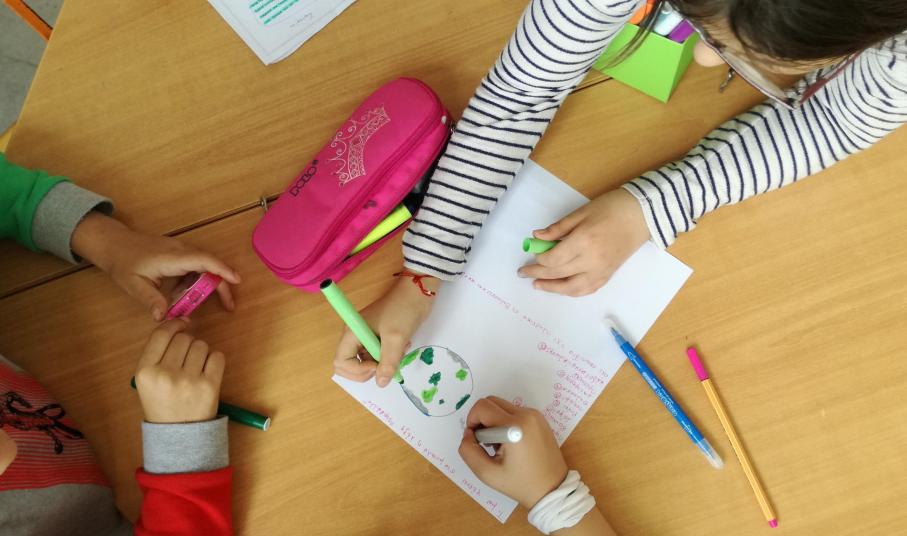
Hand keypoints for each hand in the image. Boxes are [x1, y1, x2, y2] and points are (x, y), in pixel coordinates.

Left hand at [71, 213, 240, 320]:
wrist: (114, 244)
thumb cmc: (123, 263)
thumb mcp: (133, 285)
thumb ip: (150, 300)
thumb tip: (163, 318)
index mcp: (171, 257)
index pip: (203, 260)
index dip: (221, 270)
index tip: (236, 281)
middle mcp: (181, 250)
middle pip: (210, 264)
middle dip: (222, 283)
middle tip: (229, 305)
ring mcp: (181, 250)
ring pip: (204, 265)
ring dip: (208, 284)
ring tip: (200, 304)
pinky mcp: (180, 253)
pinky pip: (195, 266)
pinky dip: (195, 281)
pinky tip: (182, 294)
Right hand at [135, 319, 224, 423]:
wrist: (179, 436)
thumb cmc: (163, 404)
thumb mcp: (147, 381)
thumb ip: (158, 353)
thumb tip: (183, 322)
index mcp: (145, 371)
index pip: (161, 334)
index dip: (173, 325)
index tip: (181, 325)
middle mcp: (165, 374)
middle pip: (184, 338)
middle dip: (188, 342)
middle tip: (186, 359)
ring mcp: (188, 380)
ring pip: (201, 345)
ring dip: (201, 352)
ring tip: (195, 369)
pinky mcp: (209, 386)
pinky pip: (217, 356)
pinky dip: (214, 360)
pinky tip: (207, 373)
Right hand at [333, 271, 438, 386]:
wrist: (418, 292)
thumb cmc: (403, 311)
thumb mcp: (396, 339)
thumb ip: (387, 363)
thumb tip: (380, 384)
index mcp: (352, 333)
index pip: (341, 362)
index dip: (357, 370)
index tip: (377, 366)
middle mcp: (354, 335)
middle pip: (350, 365)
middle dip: (368, 370)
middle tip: (386, 364)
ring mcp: (365, 336)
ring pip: (366, 362)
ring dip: (382, 362)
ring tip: (399, 350)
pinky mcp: (377, 336)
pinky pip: (377, 354)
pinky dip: (389, 356)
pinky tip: (401, 346)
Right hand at [458, 397, 567, 508]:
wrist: (553, 489)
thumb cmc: (520, 484)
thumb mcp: (487, 473)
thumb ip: (468, 451)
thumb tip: (467, 433)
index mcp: (514, 427)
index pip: (482, 407)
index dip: (471, 421)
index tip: (476, 441)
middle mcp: (526, 414)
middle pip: (491, 402)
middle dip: (482, 420)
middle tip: (486, 443)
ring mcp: (535, 414)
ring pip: (502, 406)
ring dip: (494, 421)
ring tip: (499, 445)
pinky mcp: (539, 418)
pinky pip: (514, 411)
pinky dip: (505, 422)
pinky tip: (510, 443)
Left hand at [518, 188, 648, 296]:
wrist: (643, 215)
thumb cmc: (612, 208)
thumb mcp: (581, 212)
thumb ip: (558, 228)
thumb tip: (537, 237)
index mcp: (584, 242)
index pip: (554, 259)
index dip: (540, 259)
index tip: (532, 254)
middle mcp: (592, 261)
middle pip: (559, 274)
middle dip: (539, 274)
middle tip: (523, 273)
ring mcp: (601, 271)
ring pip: (572, 288)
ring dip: (553, 288)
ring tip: (538, 285)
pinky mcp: (608, 275)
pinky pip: (587, 289)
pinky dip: (572, 291)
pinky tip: (561, 288)